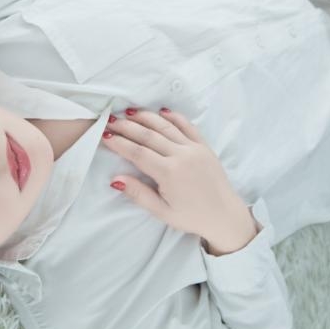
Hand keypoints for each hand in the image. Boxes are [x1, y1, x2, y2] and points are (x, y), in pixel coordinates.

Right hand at [101, 107, 253, 239]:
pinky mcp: (204, 146)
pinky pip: (187, 125)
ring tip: (128, 112)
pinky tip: (160, 111)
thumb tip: (115, 179)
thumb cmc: (191, 217)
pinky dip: (173, 116)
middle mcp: (182, 156)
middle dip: (127, 126)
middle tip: (110, 120)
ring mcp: (194, 148)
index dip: (119, 143)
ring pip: (165, 126)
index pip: (138, 153)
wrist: (224, 216)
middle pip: (148, 135)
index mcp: (170, 173)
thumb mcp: (162, 212)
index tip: (105, 136)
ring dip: (146, 117)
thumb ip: (138, 194)